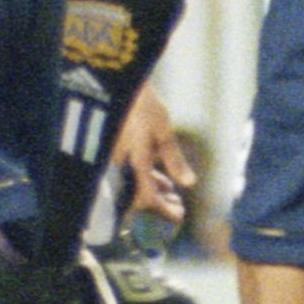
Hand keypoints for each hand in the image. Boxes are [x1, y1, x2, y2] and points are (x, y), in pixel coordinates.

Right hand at [117, 85, 193, 221]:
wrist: (119, 88)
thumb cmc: (142, 106)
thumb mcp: (163, 131)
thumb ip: (174, 159)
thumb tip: (189, 183)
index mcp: (135, 162)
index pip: (147, 198)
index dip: (163, 211)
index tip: (180, 216)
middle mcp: (122, 166)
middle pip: (138, 199)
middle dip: (160, 206)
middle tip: (178, 207)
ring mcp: (116, 163)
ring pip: (134, 188)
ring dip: (154, 193)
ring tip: (172, 191)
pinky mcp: (114, 157)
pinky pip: (130, 177)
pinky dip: (146, 181)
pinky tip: (160, 177)